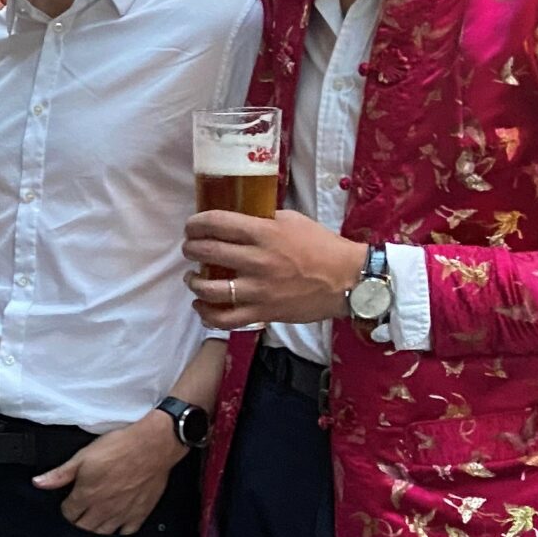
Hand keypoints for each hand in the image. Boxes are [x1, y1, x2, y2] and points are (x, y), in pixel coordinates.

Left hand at [34, 413, 182, 534]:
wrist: (152, 446)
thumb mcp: (83, 456)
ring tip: (92, 523)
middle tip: (78, 515)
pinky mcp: (139, 514)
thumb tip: (39, 482)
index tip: (67, 504)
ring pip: (102, 534)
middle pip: (82, 528)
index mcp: (86, 495)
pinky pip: (125, 533)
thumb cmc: (120, 447)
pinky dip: (118, 533)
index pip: (68, 513)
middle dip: (76, 523)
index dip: (65, 509)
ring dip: (94, 531)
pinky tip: (116, 527)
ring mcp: (121, 514)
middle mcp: (102, 509)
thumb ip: (60, 473)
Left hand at [183, 209, 366, 330]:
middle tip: (190, 248)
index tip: (192, 226)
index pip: (216, 223)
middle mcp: (257, 261)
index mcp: (264, 232)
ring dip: (193, 282)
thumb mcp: (292, 221)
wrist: (347, 279)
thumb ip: (262, 219)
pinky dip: (206, 313)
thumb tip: (237, 217)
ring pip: (209, 289)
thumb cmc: (321, 246)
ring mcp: (258, 290)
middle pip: (207, 252)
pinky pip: (224, 319)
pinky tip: (202, 305)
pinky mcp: (262, 313)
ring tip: (193, 277)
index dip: (196, 223)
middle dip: (191, 248)